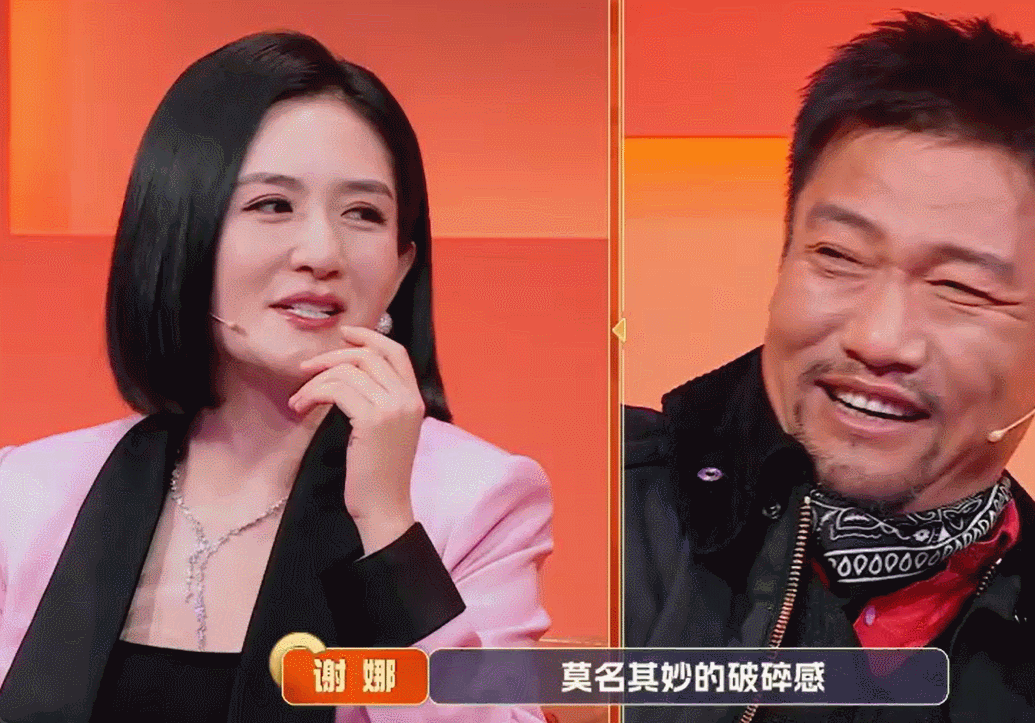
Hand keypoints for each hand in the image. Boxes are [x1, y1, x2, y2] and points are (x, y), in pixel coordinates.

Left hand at [289, 325, 423, 553]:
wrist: (385, 508)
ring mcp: (393, 408)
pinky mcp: (373, 420)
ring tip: (299, 401)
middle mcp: (407, 398)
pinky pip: (337, 389)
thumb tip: (348, 374)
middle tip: (305, 369)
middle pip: (367, 356)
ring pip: (348, 371)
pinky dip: (313, 392)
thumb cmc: (378, 474)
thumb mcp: (385, 430)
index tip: (343, 334)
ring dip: (315, 381)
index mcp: (414, 399)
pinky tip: (302, 407)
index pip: (395, 352)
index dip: (368, 337)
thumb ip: (378, 400)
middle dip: (331, 357)